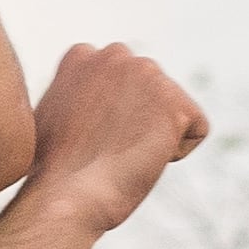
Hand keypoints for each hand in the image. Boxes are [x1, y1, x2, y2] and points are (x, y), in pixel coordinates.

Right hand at [14, 40, 206, 235]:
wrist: (66, 194)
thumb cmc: (52, 167)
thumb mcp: (54, 111)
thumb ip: (79, 91)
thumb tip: (99, 98)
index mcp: (82, 54)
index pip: (123, 79)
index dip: (109, 114)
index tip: (88, 135)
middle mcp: (116, 54)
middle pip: (152, 91)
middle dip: (138, 118)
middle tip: (106, 146)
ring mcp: (147, 75)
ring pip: (173, 109)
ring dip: (155, 134)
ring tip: (120, 152)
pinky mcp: (174, 103)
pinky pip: (195, 131)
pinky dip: (176, 152)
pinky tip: (143, 159)